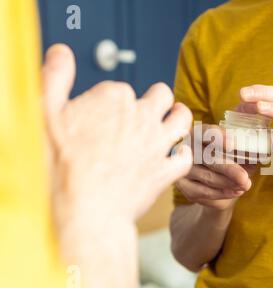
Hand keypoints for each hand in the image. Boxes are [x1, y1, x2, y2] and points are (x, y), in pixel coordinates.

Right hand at [43, 44, 192, 226]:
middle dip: (155, 98)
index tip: (102, 114)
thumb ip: (56, 77)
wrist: (82, 209)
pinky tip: (175, 156)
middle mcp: (142, 116)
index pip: (121, 89)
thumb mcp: (45, 112)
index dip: (111, 101)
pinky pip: (186, 158)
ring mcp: (157, 144)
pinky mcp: (165, 172)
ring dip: (179, 116)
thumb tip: (61, 51)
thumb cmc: (59, 165)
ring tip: (172, 120)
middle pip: (161, 94)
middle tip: (147, 108)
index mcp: (114, 98)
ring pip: (183, 118)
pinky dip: (182, 155)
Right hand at [175, 124, 253, 210]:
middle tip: (245, 178)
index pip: (206, 131)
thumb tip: (261, 151)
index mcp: (200, 132)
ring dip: (229, 183)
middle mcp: (187, 147)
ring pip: (208, 177)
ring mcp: (183, 167)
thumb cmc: (230, 159)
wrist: (219, 182)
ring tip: (246, 185)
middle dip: (229, 169)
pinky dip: (222, 193)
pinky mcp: (184, 185)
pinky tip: (236, 191)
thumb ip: (247, 149)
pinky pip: (204, 191)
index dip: (218, 137)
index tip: (232, 145)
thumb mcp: (240, 151)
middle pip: (207, 158)